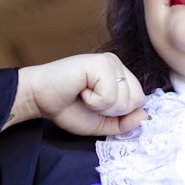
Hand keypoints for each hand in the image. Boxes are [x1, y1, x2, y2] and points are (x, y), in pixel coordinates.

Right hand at [5, 53, 146, 135]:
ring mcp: (110, 62)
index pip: (140, 101)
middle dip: (112, 111)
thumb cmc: (68, 108)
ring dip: (101, 106)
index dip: (120, 114)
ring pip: (125, 100)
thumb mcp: (102, 123)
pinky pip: (110, 95)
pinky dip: (93, 101)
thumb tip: (145, 116)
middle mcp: (118, 65)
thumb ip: (124, 122)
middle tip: (90, 101)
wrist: (39, 99)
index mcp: (120, 75)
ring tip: (84, 95)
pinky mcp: (100, 63)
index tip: (97, 108)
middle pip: (137, 100)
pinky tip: (80, 90)